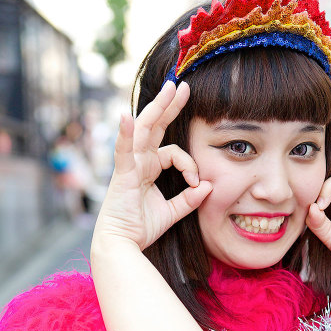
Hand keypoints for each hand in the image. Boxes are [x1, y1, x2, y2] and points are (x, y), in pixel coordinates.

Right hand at [93, 81, 211, 250]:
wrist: (122, 245)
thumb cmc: (140, 229)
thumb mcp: (171, 213)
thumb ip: (189, 200)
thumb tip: (208, 186)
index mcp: (147, 169)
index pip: (172, 152)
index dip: (189, 163)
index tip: (196, 181)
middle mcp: (137, 162)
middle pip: (155, 127)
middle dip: (169, 106)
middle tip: (182, 85)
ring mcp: (128, 165)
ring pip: (144, 130)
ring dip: (157, 107)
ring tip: (170, 87)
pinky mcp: (122, 175)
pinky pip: (123, 151)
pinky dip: (124, 134)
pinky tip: (125, 117)